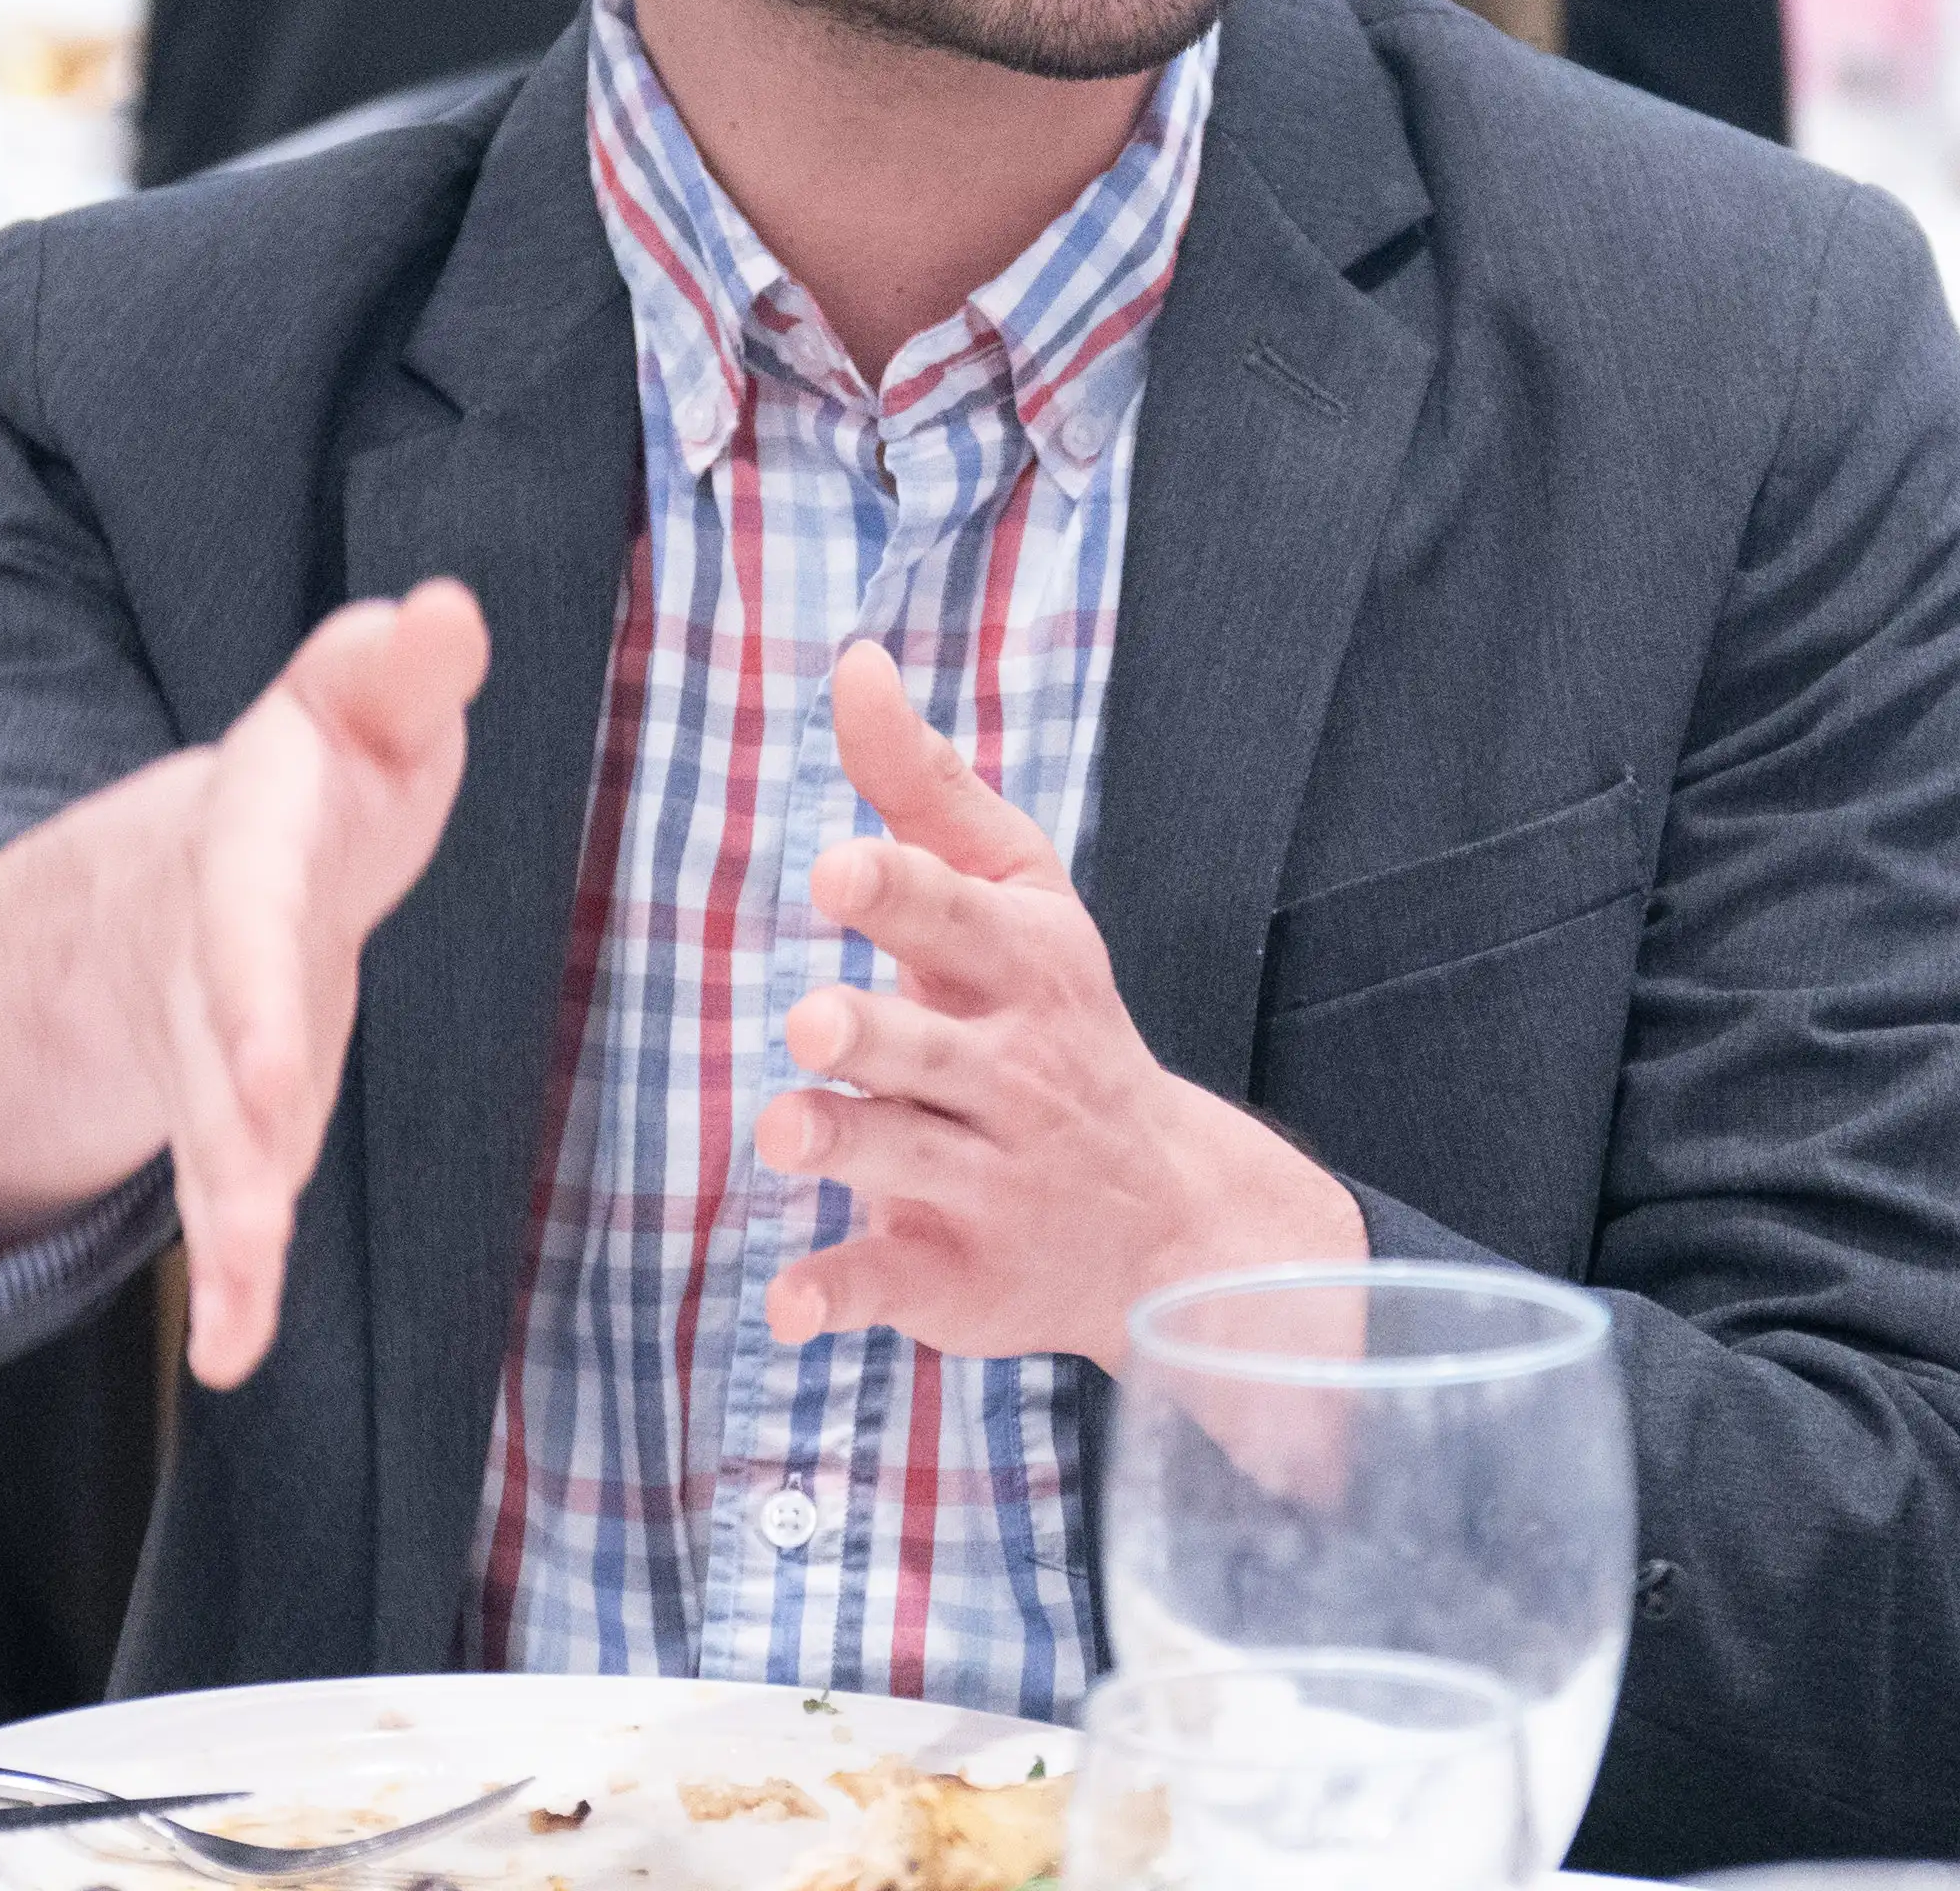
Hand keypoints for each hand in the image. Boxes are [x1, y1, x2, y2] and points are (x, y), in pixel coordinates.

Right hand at [98, 582, 492, 1386]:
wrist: (237, 841)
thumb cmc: (332, 763)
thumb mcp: (363, 696)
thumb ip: (401, 664)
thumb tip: (446, 608)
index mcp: (252, 843)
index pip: (248, 916)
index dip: (251, 990)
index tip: (266, 1062)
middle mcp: (217, 953)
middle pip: (215, 1048)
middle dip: (228, 1128)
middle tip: (248, 1208)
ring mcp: (219, 1045)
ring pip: (213, 1143)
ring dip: (228, 1226)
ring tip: (236, 1314)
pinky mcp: (246, 1111)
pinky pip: (235, 1199)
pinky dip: (235, 1278)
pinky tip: (235, 1351)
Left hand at [753, 640, 1358, 1368]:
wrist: (1169, 1216)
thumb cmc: (1055, 1017)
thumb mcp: (1017, 891)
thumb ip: (923, 786)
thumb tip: (853, 662)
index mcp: (1025, 965)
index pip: (958, 918)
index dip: (898, 893)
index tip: (838, 870)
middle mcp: (1010, 1075)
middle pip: (928, 1050)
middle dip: (872, 1034)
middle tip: (816, 1020)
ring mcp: (986, 1182)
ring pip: (906, 1162)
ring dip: (846, 1144)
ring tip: (789, 1127)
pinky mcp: (954, 1278)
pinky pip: (892, 1285)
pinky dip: (841, 1295)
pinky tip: (791, 1297)